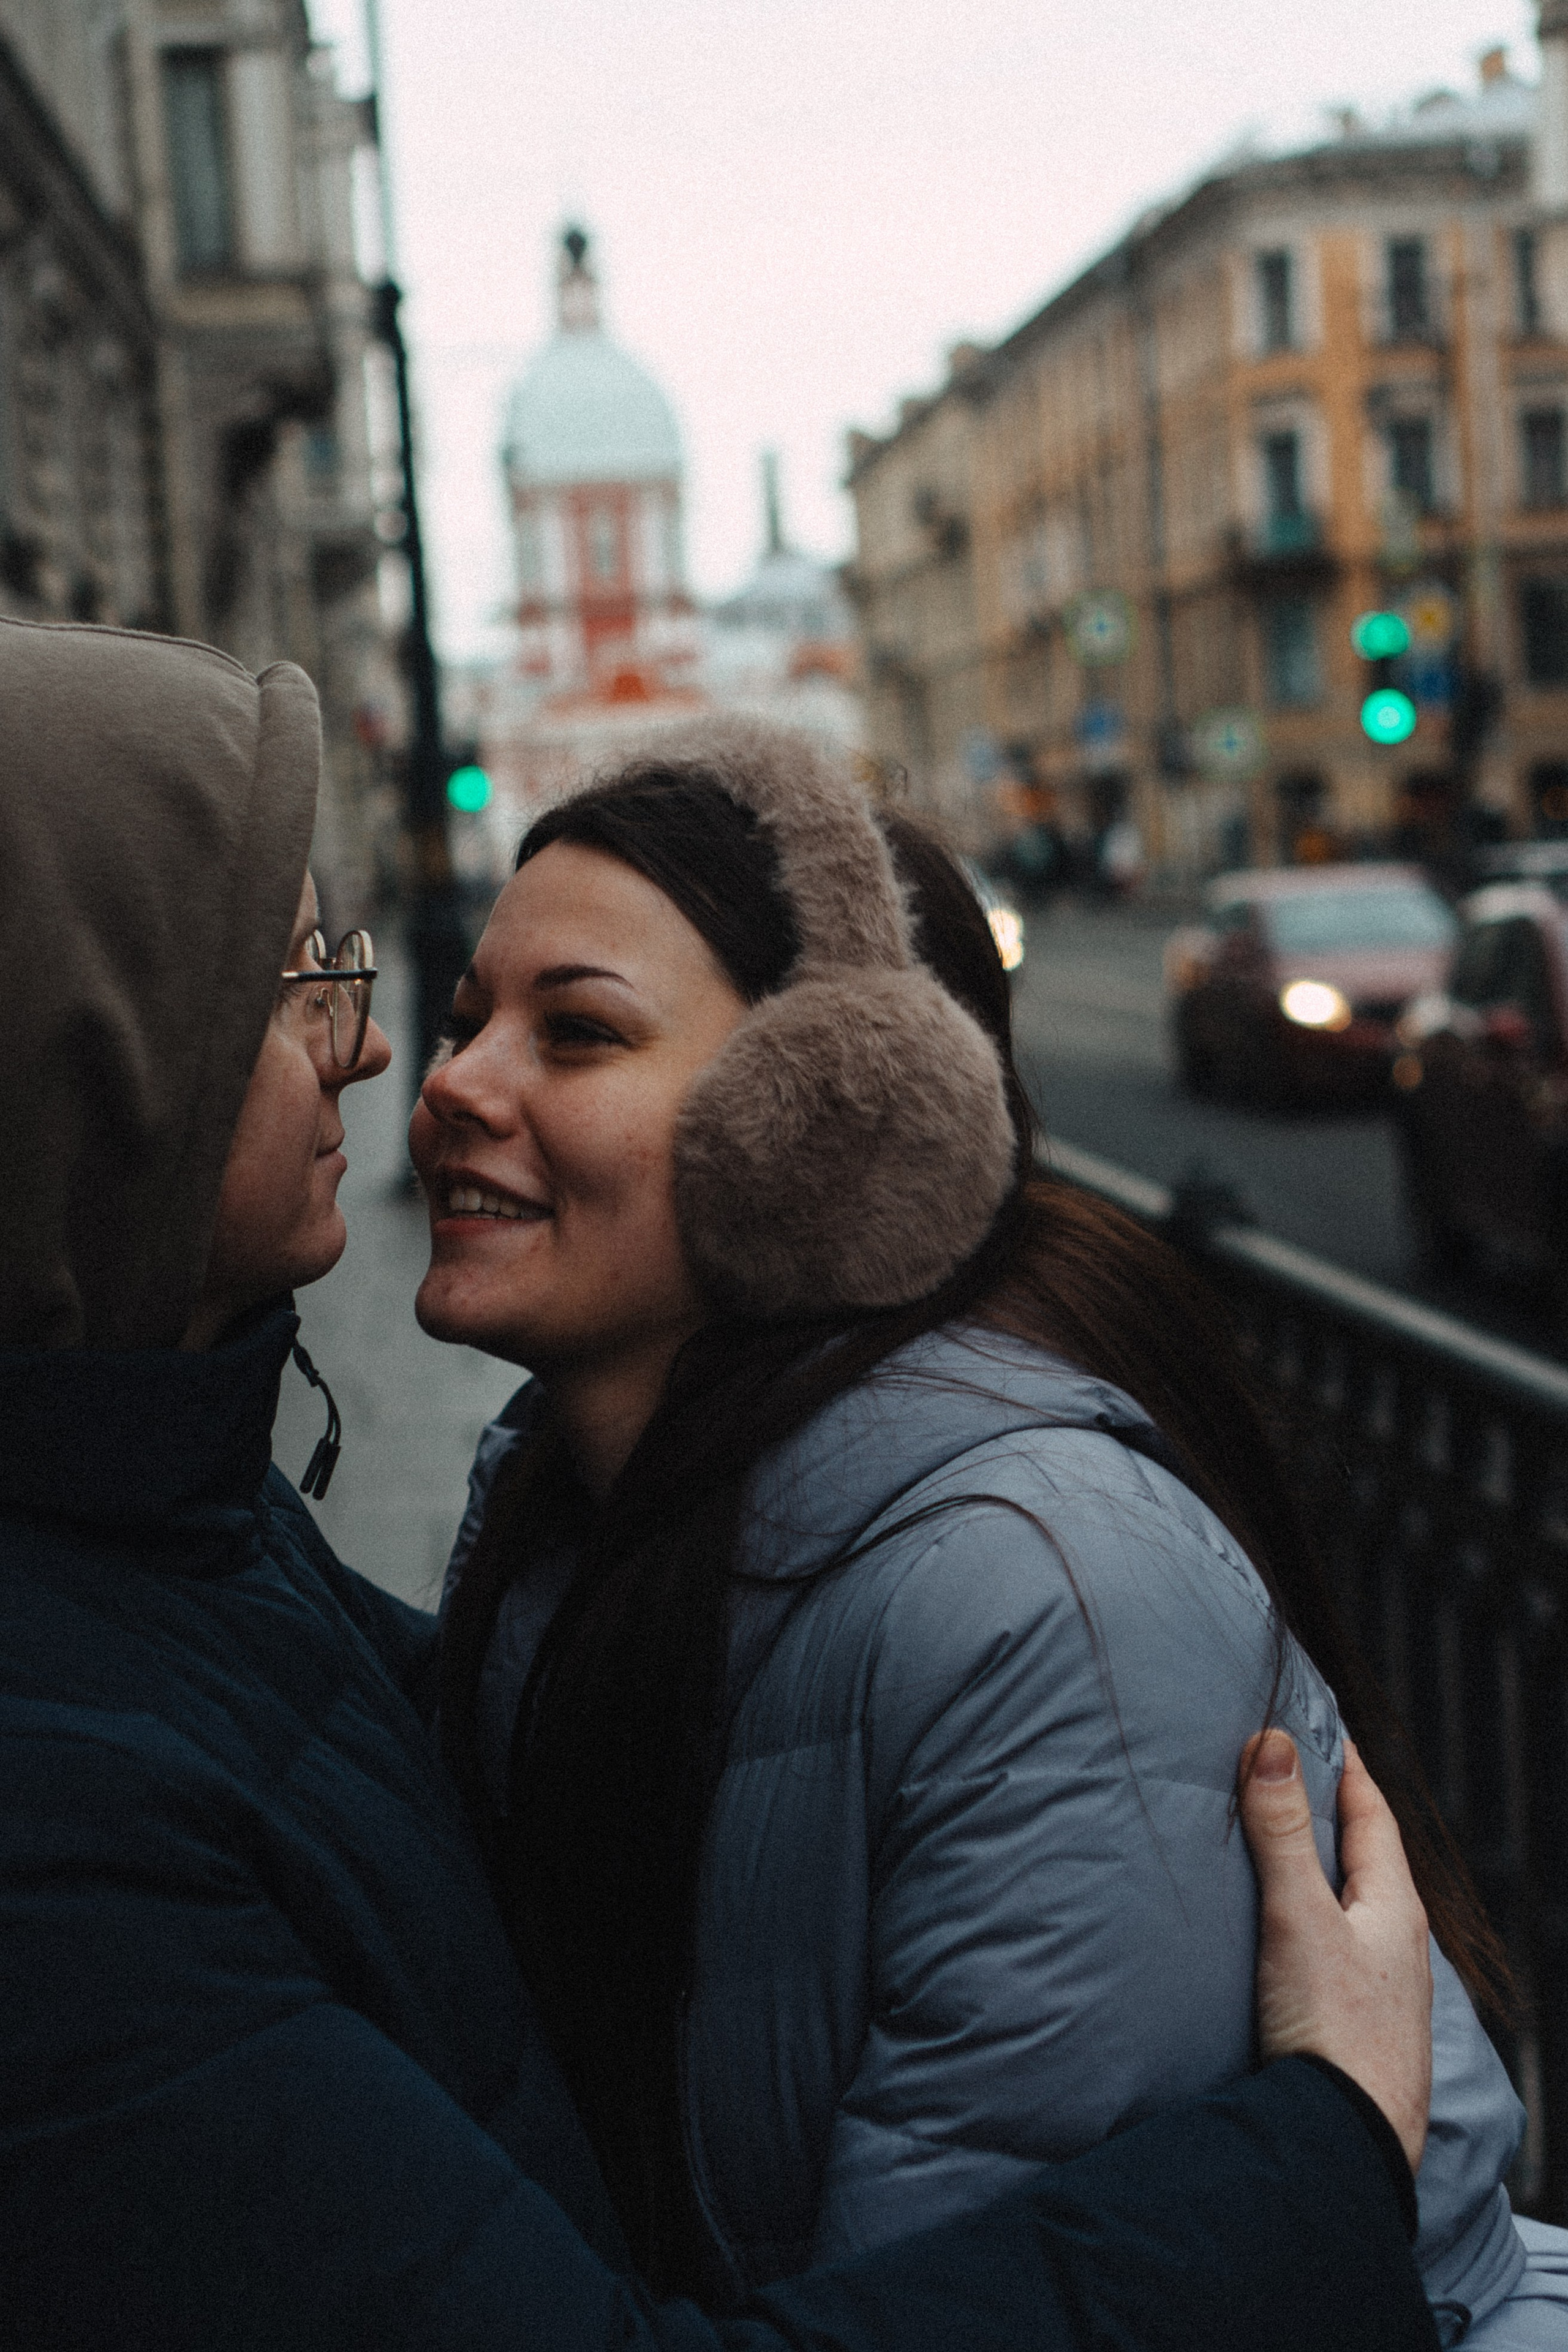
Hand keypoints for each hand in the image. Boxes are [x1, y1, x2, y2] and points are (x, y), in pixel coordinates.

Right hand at [1239, 1729, 1431, 2176]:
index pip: (1372, 1813)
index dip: (1347, 1767)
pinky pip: (1344, 1948)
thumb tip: (1272, 1740)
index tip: (1324, 1727)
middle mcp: (1399, 1943)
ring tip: (1290, 1850)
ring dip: (1327, 1870)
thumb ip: (1280, 1832)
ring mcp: (1385, 1988)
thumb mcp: (1298, 1916)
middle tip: (1299, 1775)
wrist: (1350, 2143)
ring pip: (1357, 1907)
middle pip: (1369, 1859)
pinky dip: (1319, 1919)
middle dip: (1336, 1815)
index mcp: (1394, 1906)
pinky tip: (1295, 1938)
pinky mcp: (1362, 2025)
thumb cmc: (1330, 2026)